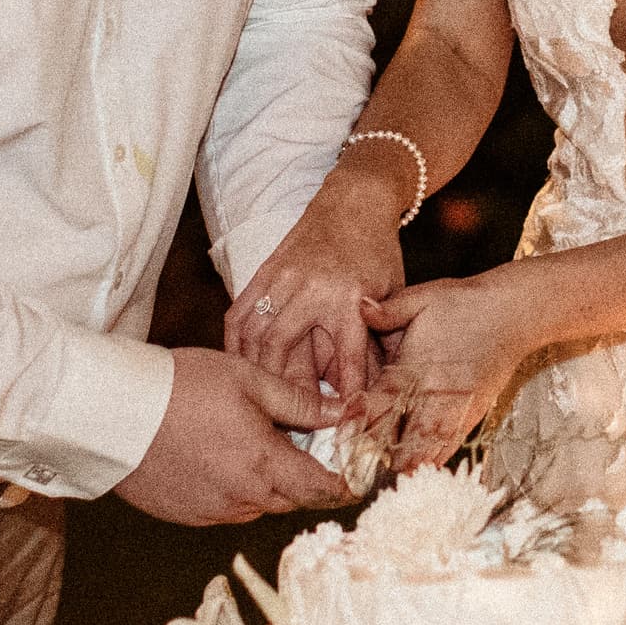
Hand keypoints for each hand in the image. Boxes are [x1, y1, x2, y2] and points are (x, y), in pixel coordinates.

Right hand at [113, 349, 352, 526]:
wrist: (112, 412)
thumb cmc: (181, 387)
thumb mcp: (249, 380)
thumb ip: (300, 403)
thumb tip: (345, 413)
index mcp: (264, 464)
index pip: (322, 488)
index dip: (345, 484)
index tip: (357, 477)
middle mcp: (243, 498)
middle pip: (291, 498)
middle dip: (305, 479)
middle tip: (305, 449)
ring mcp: (212, 511)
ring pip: (259, 504)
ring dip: (267, 483)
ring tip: (254, 447)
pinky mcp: (187, 516)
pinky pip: (226, 508)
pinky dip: (234, 489)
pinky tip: (220, 459)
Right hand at [223, 174, 403, 398]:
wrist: (353, 202)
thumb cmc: (376, 253)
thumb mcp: (391, 295)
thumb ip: (384, 339)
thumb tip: (382, 390)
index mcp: (349, 297)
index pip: (347, 358)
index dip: (346, 394)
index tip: (344, 421)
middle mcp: (311, 288)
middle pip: (284, 349)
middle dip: (282, 389)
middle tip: (286, 419)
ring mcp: (282, 278)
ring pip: (255, 334)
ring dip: (253, 370)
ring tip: (257, 400)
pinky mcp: (263, 272)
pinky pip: (239, 313)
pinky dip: (234, 344)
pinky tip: (236, 367)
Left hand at [360, 273, 540, 470]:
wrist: (515, 313)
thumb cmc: (466, 303)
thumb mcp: (424, 297)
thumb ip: (390, 309)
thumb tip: (361, 306)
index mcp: (415, 365)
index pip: (381, 402)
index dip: (361, 422)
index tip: (345, 438)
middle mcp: (433, 391)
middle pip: (403, 433)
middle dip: (383, 452)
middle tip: (363, 470)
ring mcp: (455, 405)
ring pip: (428, 445)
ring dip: (409, 461)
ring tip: (391, 480)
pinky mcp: (473, 411)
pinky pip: (451, 443)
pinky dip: (436, 459)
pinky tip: (423, 472)